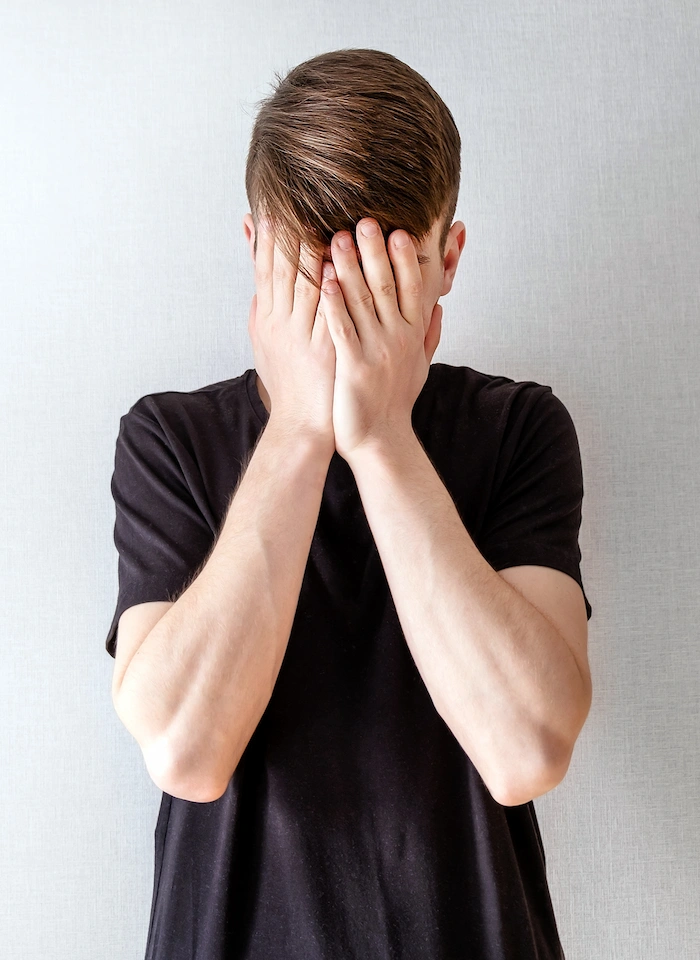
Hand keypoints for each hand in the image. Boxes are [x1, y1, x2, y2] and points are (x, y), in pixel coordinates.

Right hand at [248, 219, 335, 449]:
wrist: (302, 425)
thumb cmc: (289, 383)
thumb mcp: (265, 343)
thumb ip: (262, 307)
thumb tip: (256, 278)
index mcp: (267, 319)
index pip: (265, 270)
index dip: (268, 239)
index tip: (272, 208)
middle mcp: (280, 324)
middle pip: (281, 271)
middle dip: (287, 234)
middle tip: (294, 200)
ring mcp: (303, 336)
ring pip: (304, 287)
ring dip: (312, 252)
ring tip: (319, 217)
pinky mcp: (326, 350)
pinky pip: (329, 313)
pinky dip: (332, 288)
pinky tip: (339, 264)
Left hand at [318, 218, 442, 460]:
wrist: (380, 441)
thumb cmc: (396, 402)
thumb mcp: (420, 366)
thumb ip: (430, 334)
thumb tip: (440, 307)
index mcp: (414, 334)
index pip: (414, 288)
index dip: (406, 259)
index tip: (398, 230)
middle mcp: (398, 339)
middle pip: (388, 287)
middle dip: (376, 252)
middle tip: (364, 220)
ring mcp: (376, 352)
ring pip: (363, 302)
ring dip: (350, 268)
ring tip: (337, 238)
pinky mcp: (353, 367)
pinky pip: (342, 329)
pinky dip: (333, 302)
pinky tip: (323, 280)